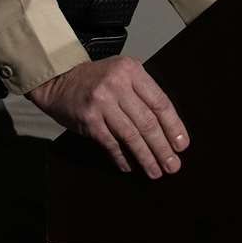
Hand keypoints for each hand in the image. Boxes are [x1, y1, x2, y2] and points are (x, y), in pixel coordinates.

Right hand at [25, 55, 187, 178]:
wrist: (59, 79)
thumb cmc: (98, 79)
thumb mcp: (123, 73)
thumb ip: (143, 92)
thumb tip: (169, 127)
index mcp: (132, 70)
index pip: (160, 102)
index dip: (174, 126)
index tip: (182, 145)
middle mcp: (118, 85)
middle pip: (147, 122)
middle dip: (162, 147)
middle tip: (173, 165)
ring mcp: (102, 103)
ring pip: (131, 135)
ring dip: (146, 157)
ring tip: (156, 171)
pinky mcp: (89, 120)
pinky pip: (110, 143)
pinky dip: (122, 157)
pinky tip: (130, 167)